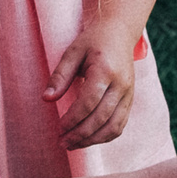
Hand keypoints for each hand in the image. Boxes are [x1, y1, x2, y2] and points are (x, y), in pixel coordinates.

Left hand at [43, 26, 136, 148]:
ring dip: (93, 140)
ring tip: (73, 145)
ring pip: (114, 126)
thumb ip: (60, 76)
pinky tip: (88, 139)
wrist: (119, 33)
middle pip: (101, 118)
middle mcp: (121, 85)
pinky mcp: (130, 100)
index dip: (73, 119)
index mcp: (106, 70)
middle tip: (62, 142)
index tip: (59, 128)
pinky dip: (105, 137)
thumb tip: (46, 99)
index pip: (89, 102)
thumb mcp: (72, 52)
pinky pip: (120, 125)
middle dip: (81, 134)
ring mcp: (128, 94)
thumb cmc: (93, 41)